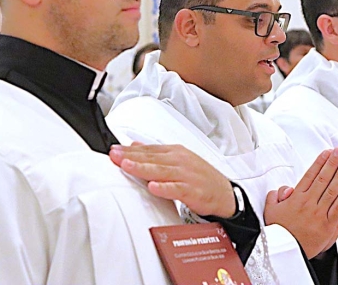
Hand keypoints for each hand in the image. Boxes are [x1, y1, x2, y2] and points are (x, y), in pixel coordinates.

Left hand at [109, 142, 235, 217]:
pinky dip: (165, 188)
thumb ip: (156, 153)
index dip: (130, 150)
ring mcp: (187, 175)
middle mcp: (180, 161)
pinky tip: (153, 187)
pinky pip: (177, 189)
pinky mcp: (193, 191)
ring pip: (162, 171)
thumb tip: (135, 144)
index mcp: (176, 152)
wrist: (224, 193)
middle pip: (152, 158)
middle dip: (132, 156)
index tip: (113, 150)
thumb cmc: (200, 177)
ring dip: (144, 168)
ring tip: (127, 166)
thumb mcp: (178, 159)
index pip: (149, 149)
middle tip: (114, 155)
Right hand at [264, 146, 337, 258]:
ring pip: (334, 190)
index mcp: (296, 198)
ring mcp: (320, 215)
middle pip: (324, 178)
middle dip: (334, 162)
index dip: (321, 162)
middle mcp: (309, 204)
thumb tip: (287, 188)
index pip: (311, 175)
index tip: (328, 151)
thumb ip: (276, 195)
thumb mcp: (270, 210)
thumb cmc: (280, 233)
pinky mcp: (329, 226)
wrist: (285, 254)